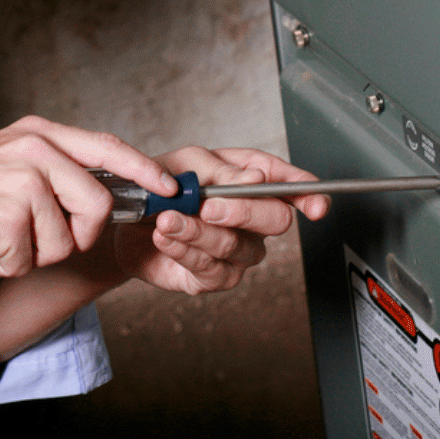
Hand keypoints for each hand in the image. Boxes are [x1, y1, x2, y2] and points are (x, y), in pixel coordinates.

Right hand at [0, 116, 176, 325]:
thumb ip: (52, 170)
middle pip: (97, 206)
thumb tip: (102, 196)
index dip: (143, 171)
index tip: (169, 188)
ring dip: (30, 252)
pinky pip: (30, 259)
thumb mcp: (4, 163)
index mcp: (37, 134)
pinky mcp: (9, 217)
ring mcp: (23, 182)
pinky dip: (4, 263)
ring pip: (63, 240)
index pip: (107, 148)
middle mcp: (36, 151)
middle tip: (28, 235)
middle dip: (72, 235)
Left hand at [111, 146, 328, 294]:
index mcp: (252, 181)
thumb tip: (256, 178)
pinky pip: (210, 267)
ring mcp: (238, 250)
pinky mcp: (214, 276)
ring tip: (167, 220)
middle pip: (276, 219)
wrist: (124, 219)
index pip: (290, 186)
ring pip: (236, 245)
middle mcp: (253, 219)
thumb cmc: (161, 185)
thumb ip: (222, 170)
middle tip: (208, 207)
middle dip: (243, 212)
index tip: (314, 205)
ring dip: (198, 231)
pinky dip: (184, 250)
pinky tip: (165, 238)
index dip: (308, 195)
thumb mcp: (186, 163)